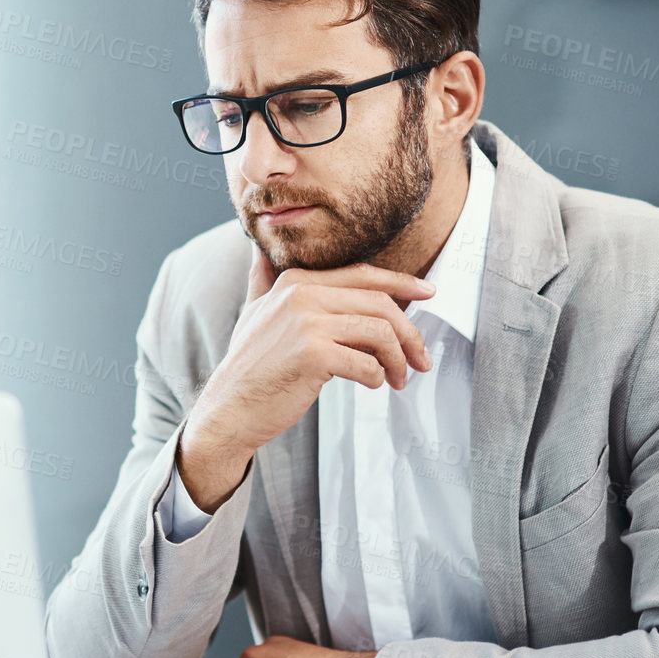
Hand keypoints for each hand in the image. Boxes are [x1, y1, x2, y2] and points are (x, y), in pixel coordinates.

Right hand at [177, 243, 434, 510]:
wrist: (229, 408)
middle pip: (379, 304)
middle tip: (421, 358)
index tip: (429, 292)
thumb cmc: (248, 365)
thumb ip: (262, 278)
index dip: (402, 282)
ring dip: (398, 360)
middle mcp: (301, 294)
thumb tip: (258, 249)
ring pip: (379, 332)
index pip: (363, 275)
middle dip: (409, 333)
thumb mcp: (253, 311)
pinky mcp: (313, 355)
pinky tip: (372, 385)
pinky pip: (366, 363)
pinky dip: (377, 377)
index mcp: (295, 280)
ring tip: (398, 378)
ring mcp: (306, 323)